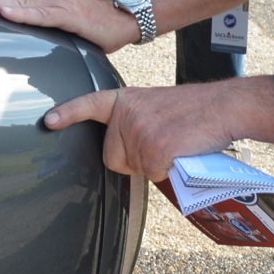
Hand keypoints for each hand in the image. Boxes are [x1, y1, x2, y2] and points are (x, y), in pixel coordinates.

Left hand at [41, 84, 236, 179]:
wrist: (225, 106)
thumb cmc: (196, 110)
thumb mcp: (156, 106)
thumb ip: (134, 121)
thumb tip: (125, 152)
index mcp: (125, 100)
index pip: (90, 105)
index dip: (68, 114)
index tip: (48, 121)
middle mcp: (126, 114)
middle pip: (112, 159)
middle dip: (133, 160)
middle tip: (162, 143)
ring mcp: (139, 131)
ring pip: (135, 169)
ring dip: (155, 165)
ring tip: (176, 144)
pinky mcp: (155, 149)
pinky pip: (154, 174)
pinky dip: (169, 172)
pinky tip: (182, 154)